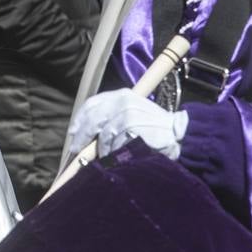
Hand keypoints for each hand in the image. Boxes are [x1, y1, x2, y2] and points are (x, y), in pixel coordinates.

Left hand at [66, 90, 188, 159]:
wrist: (177, 133)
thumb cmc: (153, 127)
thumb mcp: (132, 113)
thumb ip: (111, 116)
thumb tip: (87, 132)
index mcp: (120, 95)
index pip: (91, 104)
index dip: (79, 119)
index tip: (73, 132)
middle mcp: (122, 101)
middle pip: (92, 120)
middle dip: (81, 137)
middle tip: (76, 149)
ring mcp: (126, 114)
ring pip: (102, 136)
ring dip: (102, 149)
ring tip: (108, 155)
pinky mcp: (131, 128)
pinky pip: (113, 145)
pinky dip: (112, 153)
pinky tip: (118, 156)